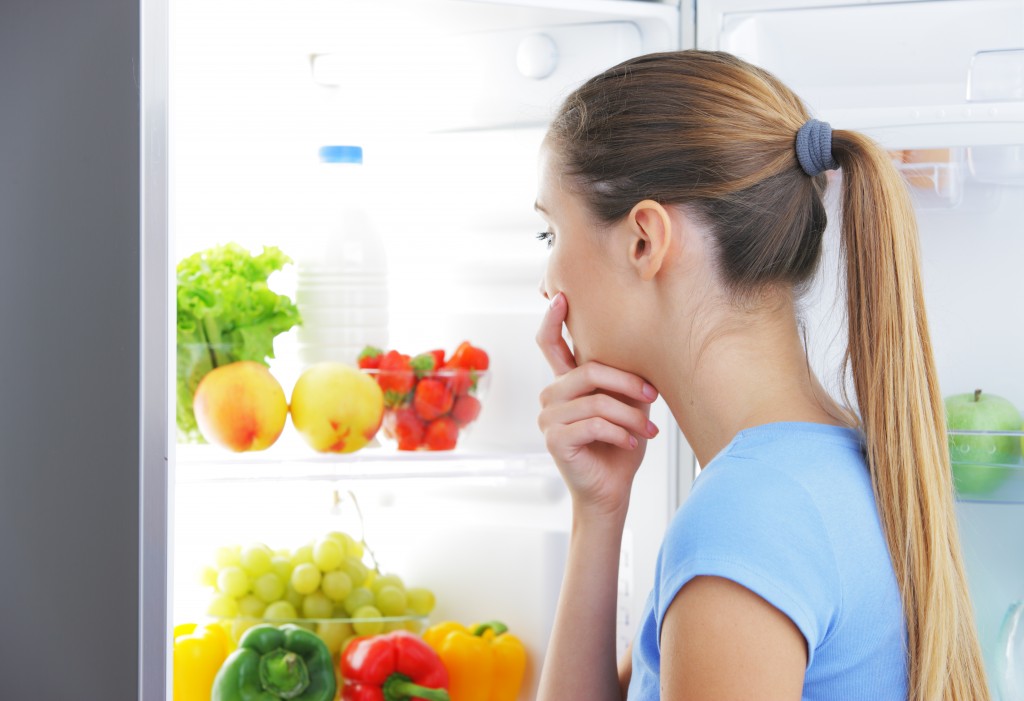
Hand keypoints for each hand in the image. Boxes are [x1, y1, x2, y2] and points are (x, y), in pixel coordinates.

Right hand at [536, 293, 658, 518]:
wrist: (610, 490)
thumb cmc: (619, 447)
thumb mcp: (626, 405)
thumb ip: (623, 380)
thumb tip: (645, 348)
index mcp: (566, 384)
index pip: (550, 344)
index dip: (553, 319)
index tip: (561, 296)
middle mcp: (551, 396)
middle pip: (589, 370)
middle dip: (627, 382)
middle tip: (653, 396)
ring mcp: (548, 418)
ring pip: (597, 401)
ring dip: (630, 416)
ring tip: (648, 430)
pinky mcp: (555, 439)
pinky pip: (594, 425)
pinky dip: (621, 433)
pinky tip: (633, 442)